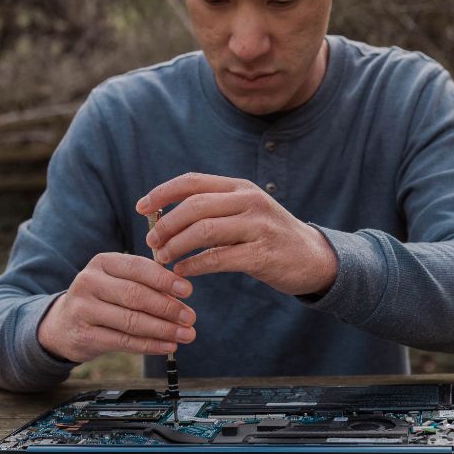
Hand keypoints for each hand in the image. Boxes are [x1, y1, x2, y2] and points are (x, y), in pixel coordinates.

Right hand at [37, 252, 195, 361]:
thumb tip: (182, 295)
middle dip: (167, 307)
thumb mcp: (117, 281)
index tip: (187, 290)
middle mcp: (89, 282)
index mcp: (102, 262)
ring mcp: (84, 309)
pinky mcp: (84, 335)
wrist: (63, 325)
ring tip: (186, 334)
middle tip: (190, 317)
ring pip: (131, 320)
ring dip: (163, 329)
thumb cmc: (101, 299)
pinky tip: (168, 345)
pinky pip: (123, 341)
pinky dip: (150, 345)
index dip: (164, 280)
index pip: (138, 267)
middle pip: (135, 295)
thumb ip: (145, 283)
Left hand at [136, 173, 337, 295]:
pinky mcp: (261, 254)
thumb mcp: (244, 211)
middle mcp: (249, 201)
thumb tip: (163, 214)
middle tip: (151, 241)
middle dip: (166, 224)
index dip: (162, 193)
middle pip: (194, 206)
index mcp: (239, 187)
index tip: (141, 208)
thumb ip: (212, 208)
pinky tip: (182, 272)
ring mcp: (257, 226)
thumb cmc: (268, 235)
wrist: (312, 257)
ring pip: (204, 231)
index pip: (192, 181)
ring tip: (162, 258)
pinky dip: (195, 265)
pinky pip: (218, 258)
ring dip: (177, 245)